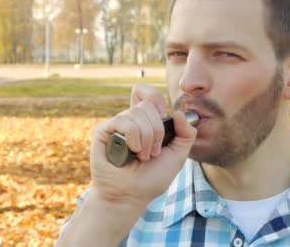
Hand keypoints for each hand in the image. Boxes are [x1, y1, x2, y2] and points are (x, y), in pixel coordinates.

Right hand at [89, 84, 197, 205]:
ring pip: (137, 113)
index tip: (163, 116)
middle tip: (153, 152)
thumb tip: (178, 112)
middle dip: (157, 131)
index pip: (146, 93)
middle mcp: (129, 120)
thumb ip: (186, 134)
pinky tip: (132, 152)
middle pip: (146, 105)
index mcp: (145, 121)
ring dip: (146, 139)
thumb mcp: (177, 155)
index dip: (155, 98)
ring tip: (142, 156)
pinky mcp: (103, 131)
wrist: (131, 196)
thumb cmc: (152, 178)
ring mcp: (115, 125)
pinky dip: (134, 138)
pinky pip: (123, 121)